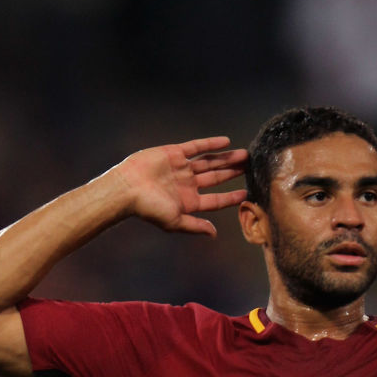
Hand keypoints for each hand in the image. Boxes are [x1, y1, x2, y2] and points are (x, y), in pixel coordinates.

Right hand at [111, 137, 247, 236]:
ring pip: (209, 162)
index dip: (230, 197)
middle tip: (250, 167)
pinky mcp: (174, 153)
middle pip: (216, 177)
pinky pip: (196, 147)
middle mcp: (187, 184)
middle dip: (232, 172)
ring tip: (244, 155)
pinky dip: (210, 144)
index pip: (215, 199)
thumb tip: (214, 234)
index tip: (246, 193)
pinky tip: (226, 142)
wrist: (127, 189)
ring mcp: (181, 168)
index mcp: (188, 201)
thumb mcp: (174, 221)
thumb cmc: (148, 209)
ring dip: (226, 158)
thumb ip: (195, 226)